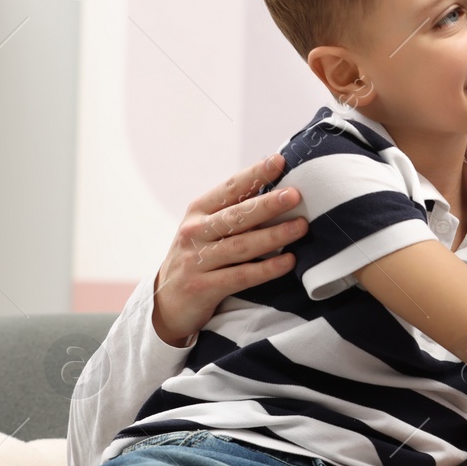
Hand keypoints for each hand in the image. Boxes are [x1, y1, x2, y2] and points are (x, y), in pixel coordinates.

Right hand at [152, 155, 307, 346]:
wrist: (165, 304)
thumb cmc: (197, 258)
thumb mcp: (206, 230)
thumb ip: (234, 212)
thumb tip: (278, 190)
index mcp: (198, 212)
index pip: (229, 189)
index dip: (254, 174)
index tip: (279, 161)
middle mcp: (194, 233)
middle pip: (236, 216)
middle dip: (267, 204)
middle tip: (295, 195)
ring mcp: (195, 261)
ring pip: (241, 245)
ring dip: (274, 235)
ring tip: (301, 227)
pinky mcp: (201, 288)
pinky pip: (241, 276)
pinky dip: (267, 269)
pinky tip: (289, 261)